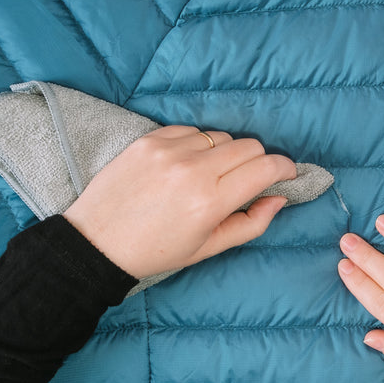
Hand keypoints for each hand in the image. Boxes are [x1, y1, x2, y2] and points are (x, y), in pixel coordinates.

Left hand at [63, 126, 295, 277]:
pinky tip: (186, 165)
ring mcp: (169, 151)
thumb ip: (251, 223)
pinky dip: (198, 145)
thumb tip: (279, 198)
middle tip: (248, 179)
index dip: (285, 168)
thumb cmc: (155, 252)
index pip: (266, 167)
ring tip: (210, 175)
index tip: (287, 174)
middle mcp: (192, 171)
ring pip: (221, 136)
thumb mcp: (209, 248)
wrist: (96, 242)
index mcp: (210, 202)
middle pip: (249, 146)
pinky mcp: (149, 140)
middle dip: (258, 161)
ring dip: (226, 152)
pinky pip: (192, 130)